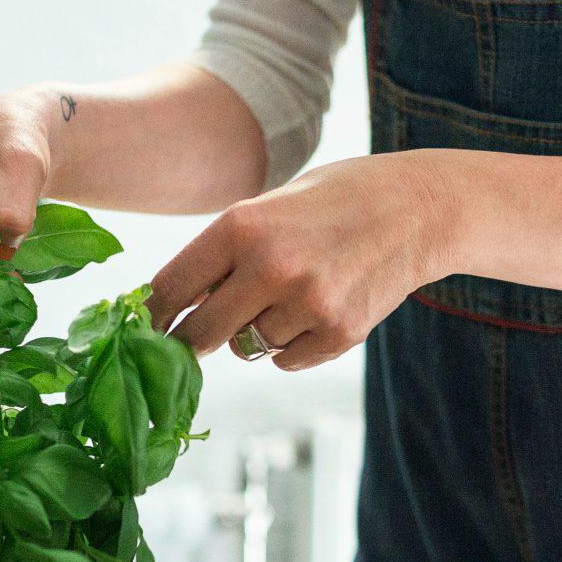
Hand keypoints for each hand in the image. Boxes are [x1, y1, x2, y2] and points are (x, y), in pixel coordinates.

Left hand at [147, 153, 453, 370]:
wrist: (419, 207)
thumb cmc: (333, 201)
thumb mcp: (269, 207)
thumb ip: (223, 253)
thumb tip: (171, 307)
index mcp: (241, 225)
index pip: (170, 288)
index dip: (151, 316)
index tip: (141, 330)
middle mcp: (271, 267)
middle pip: (201, 334)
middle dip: (193, 340)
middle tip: (193, 338)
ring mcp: (308, 304)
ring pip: (248, 348)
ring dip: (254, 334)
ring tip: (288, 295)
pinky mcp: (340, 333)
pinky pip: (287, 360)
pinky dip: (292, 345)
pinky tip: (317, 308)